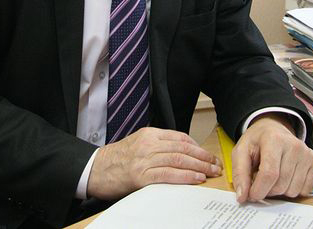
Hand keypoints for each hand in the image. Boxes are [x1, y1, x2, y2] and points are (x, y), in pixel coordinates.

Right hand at [86, 127, 222, 200]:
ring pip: (178, 160)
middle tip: (216, 164)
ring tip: (211, 172)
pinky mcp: (141, 176)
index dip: (198, 147)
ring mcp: (144, 160)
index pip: (180, 137)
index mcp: (150, 134)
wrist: (96, 169)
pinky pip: (168, 175)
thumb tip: (184, 153)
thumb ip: (159, 145)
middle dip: (203, 157)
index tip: (209, 155)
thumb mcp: (139, 143)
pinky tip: (195, 179)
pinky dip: (184, 177)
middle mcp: (148, 144)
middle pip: (183, 148)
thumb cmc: (118, 159)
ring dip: (199, 167)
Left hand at [231, 113, 312, 202]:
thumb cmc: (257, 141)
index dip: (258, 190)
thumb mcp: (241, 151)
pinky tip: (285, 177)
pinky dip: (292, 189)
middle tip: (260, 181)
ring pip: (292, 190)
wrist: (273, 129)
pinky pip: (304, 190)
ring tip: (273, 177)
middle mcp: (294, 145)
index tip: (252, 195)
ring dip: (279, 191)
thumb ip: (239, 174)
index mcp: (273, 139)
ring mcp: (306, 153)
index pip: (269, 174)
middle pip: (280, 185)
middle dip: (267, 190)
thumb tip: (242, 196)